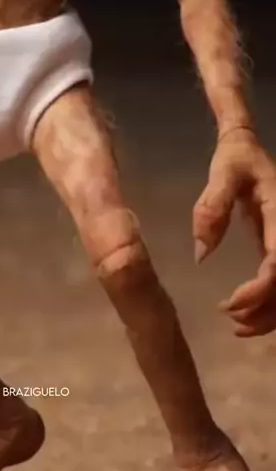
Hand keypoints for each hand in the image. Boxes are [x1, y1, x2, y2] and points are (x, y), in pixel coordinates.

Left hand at [193, 127, 275, 336]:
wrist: (248, 147)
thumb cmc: (236, 158)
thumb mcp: (222, 173)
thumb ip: (212, 209)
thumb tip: (201, 254)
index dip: (261, 289)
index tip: (231, 303)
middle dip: (267, 311)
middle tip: (231, 319)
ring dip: (270, 314)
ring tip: (236, 323)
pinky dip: (270, 304)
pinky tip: (245, 312)